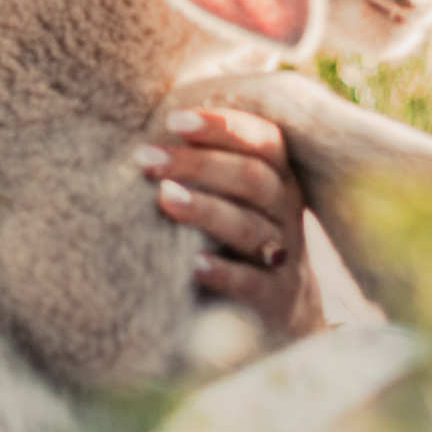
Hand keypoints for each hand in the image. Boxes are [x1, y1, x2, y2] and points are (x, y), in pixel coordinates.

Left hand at [142, 105, 326, 342]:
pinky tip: (193, 265)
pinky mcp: (275, 298)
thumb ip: (206, 158)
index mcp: (279, 176)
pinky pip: (253, 283)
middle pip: (252, 179)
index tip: (173, 119)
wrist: (279, 312)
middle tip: (146, 157)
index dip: (222, 127)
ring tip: (163, 198)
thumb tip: (152, 124)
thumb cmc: (235, 234)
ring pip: (250, 228)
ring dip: (205, 209)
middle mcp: (286, 211)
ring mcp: (284, 256)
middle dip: (198, 163)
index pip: (263, 140)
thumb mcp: (233, 193)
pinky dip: (224, 273)